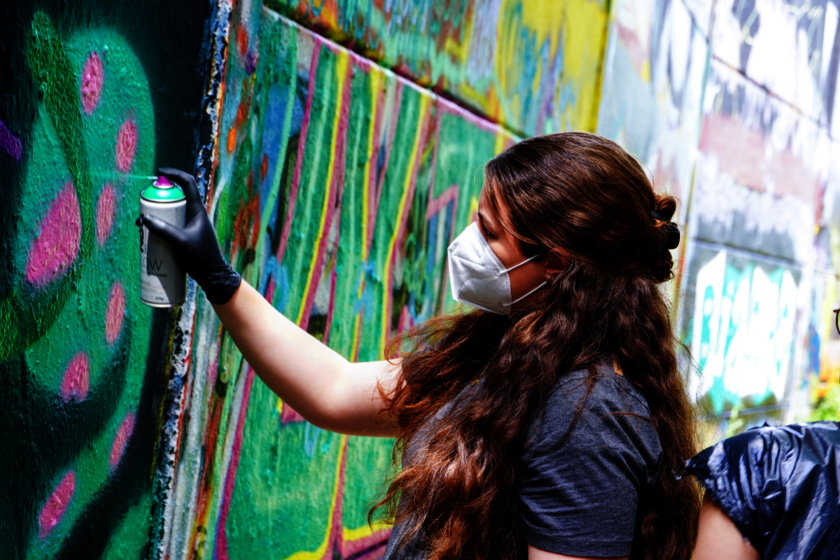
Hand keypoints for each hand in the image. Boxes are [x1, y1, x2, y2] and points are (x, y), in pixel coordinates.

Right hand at [135, 168, 240, 303]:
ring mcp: (188, 226)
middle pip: (173, 199)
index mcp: (197, 210)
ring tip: (139, 226)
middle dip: (156, 200)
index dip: (175, 174)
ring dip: (154, 216)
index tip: (159, 172)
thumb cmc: (202, 257)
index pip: (188, 184)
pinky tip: (145, 236)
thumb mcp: (181, 241)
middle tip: (142, 207)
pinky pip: (168, 227)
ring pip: (168, 214)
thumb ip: (164, 230)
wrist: (212, 276)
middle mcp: (193, 215)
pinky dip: (156, 228)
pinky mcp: (183, 237)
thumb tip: (144, 217)